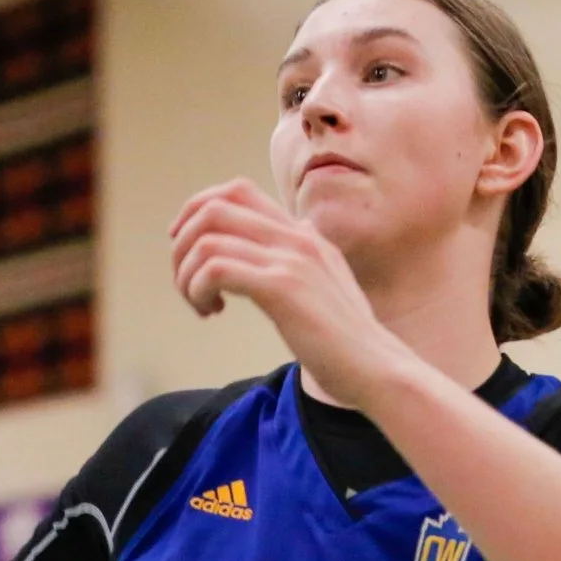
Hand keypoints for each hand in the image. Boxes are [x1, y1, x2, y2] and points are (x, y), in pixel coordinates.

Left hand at [169, 179, 410, 406]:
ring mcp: (290, 260)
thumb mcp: (328, 287)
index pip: (237, 191)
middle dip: (183, 243)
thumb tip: (295, 239)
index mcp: (304, 235)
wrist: (378, 370)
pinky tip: (211, 312)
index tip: (187, 248)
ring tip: (200, 304)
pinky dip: (198, 289)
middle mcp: (297, 237)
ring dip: (187, 273)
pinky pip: (216, 268)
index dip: (198, 211)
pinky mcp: (282, 288)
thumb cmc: (349, 343)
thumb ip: (306, 260)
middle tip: (187, 281)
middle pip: (214, 206)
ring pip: (207, 238)